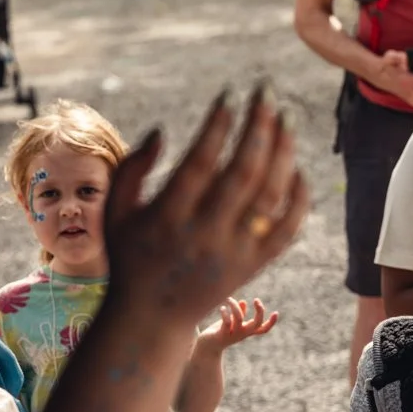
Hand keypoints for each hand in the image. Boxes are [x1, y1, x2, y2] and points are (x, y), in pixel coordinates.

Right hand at [103, 83, 308, 332]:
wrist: (152, 320)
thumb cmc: (131, 256)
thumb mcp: (115, 213)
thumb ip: (131, 168)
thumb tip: (163, 129)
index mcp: (168, 218)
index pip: (201, 162)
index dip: (218, 125)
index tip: (229, 94)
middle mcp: (205, 235)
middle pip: (243, 173)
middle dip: (258, 127)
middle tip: (266, 91)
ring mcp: (234, 252)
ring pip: (270, 196)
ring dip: (283, 153)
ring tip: (285, 118)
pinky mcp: (253, 267)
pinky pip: (286, 229)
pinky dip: (297, 197)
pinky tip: (296, 167)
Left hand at [199, 298, 278, 351]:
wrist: (206, 347)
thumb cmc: (219, 333)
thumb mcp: (231, 323)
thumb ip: (238, 314)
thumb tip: (243, 302)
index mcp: (246, 331)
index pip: (263, 329)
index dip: (271, 323)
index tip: (276, 313)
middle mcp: (242, 334)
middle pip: (256, 324)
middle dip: (260, 311)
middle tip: (256, 300)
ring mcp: (232, 335)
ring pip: (239, 319)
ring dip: (235, 306)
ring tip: (228, 299)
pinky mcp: (221, 334)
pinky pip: (226, 323)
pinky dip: (225, 313)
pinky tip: (222, 308)